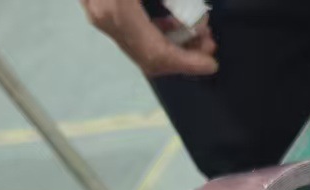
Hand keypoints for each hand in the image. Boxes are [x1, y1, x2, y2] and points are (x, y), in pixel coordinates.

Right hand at [81, 0, 217, 77]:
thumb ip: (173, 1)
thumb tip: (199, 18)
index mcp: (116, 10)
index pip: (156, 52)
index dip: (186, 62)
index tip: (211, 63)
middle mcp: (104, 18)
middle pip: (149, 57)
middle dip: (183, 55)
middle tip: (209, 44)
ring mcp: (99, 13)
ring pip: (141, 47)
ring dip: (173, 43)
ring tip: (199, 32)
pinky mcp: (101, 6)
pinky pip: (133, 31)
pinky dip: (157, 32)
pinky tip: (176, 22)